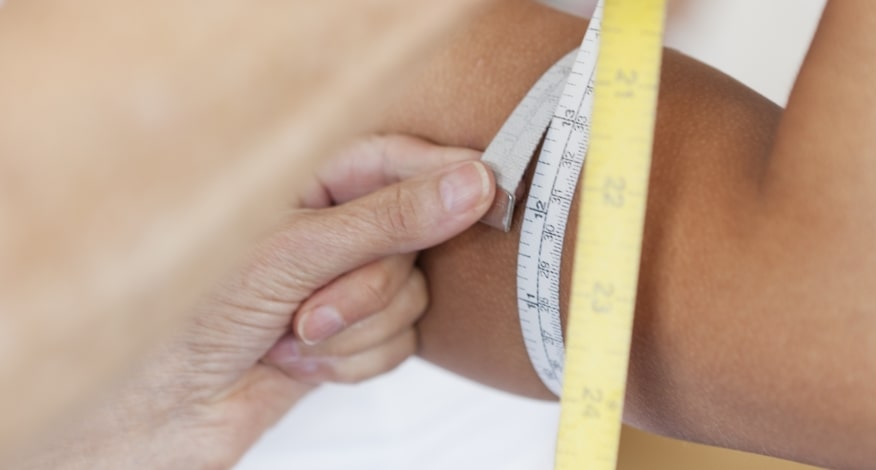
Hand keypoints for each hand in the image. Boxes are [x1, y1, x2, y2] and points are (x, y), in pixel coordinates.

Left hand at [19, 136, 492, 468]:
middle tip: (310, 307)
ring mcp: (350, 282)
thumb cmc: (195, 317)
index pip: (399, 159)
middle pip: (414, 240)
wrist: (171, 408)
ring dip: (353, 332)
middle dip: (366, 288)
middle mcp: (336, 229)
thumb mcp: (294, 255)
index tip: (484, 192)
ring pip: (413, 297)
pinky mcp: (359, 333)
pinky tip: (302, 361)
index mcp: (309, 183)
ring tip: (292, 337)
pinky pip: (403, 343)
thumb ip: (387, 220)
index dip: (444, 176)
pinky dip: (355, 363)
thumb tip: (468, 186)